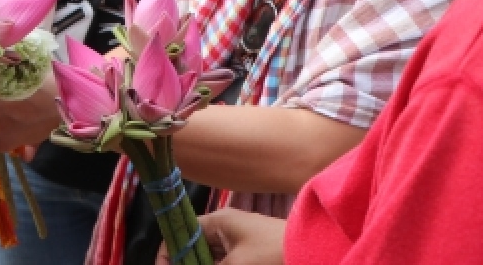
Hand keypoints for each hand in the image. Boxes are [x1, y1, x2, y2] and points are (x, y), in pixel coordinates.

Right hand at [155, 209, 285, 264]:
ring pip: (212, 259)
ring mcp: (241, 244)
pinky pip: (227, 262)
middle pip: (195, 249)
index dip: (168, 252)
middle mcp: (227, 229)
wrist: (313, 253)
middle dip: (187, 263)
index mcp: (219, 222)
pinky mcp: (251, 257)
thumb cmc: (271, 255)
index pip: (182, 232)